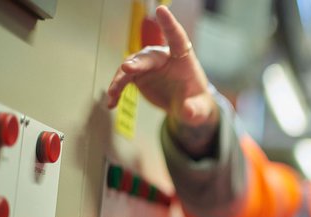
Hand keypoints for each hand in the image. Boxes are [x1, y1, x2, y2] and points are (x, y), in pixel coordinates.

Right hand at [107, 5, 215, 127]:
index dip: (169, 24)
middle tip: (126, 69)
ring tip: (114, 92)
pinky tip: (112, 102)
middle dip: (138, 62)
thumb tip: (188, 111)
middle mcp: (164, 58)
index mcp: (183, 59)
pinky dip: (117, 90)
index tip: (162, 10)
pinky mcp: (138, 75)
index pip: (177, 38)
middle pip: (149, 56)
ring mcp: (149, 65)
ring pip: (132, 66)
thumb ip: (194, 110)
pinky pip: (124, 79)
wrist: (185, 106)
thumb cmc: (195, 102)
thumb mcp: (198, 109)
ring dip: (121, 78)